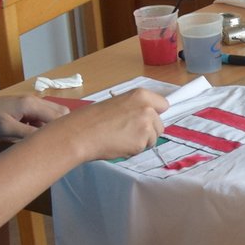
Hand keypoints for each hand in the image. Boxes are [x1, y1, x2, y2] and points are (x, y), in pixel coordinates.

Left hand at [0, 92, 69, 140]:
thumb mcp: (6, 128)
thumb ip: (28, 133)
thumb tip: (47, 141)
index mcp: (32, 104)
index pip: (60, 117)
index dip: (63, 131)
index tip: (62, 146)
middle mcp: (34, 101)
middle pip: (60, 114)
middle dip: (58, 130)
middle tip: (50, 146)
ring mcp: (29, 104)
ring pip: (50, 117)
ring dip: (47, 130)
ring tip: (37, 142)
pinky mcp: (24, 109)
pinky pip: (40, 119)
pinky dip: (38, 128)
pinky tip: (27, 137)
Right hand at [45, 87, 167, 163]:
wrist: (81, 134)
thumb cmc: (93, 118)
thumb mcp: (118, 103)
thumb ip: (135, 108)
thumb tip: (146, 116)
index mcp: (141, 95)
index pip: (164, 105)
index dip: (155, 114)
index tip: (148, 119)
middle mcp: (147, 109)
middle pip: (160, 125)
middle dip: (148, 131)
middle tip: (128, 132)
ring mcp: (146, 126)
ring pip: (153, 139)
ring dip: (141, 142)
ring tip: (121, 138)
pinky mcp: (142, 142)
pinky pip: (143, 149)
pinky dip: (133, 150)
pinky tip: (119, 144)